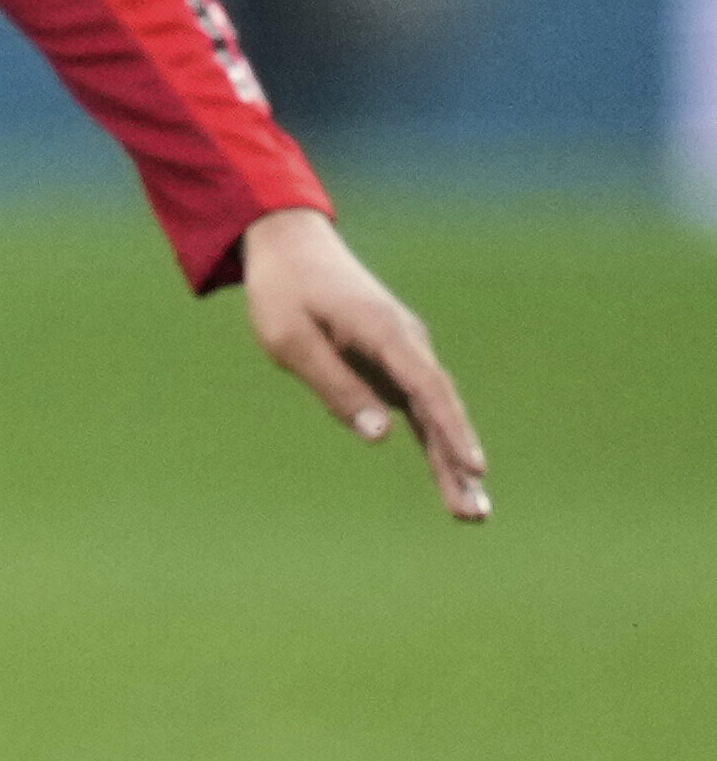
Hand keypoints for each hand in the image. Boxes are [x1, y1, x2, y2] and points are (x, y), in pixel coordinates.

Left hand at [237, 208, 488, 522]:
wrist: (291, 246)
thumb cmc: (284, 291)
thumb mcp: (291, 339)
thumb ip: (335, 385)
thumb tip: (380, 435)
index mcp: (385, 332)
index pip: (427, 388)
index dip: (453, 430)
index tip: (475, 467)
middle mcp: (407, 344)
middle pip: (440, 409)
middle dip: (459, 461)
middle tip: (476, 513)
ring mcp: (404, 356)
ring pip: (435, 415)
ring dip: (453, 462)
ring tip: (473, 514)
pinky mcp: (394, 366)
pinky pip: (420, 410)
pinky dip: (436, 443)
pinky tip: (454, 480)